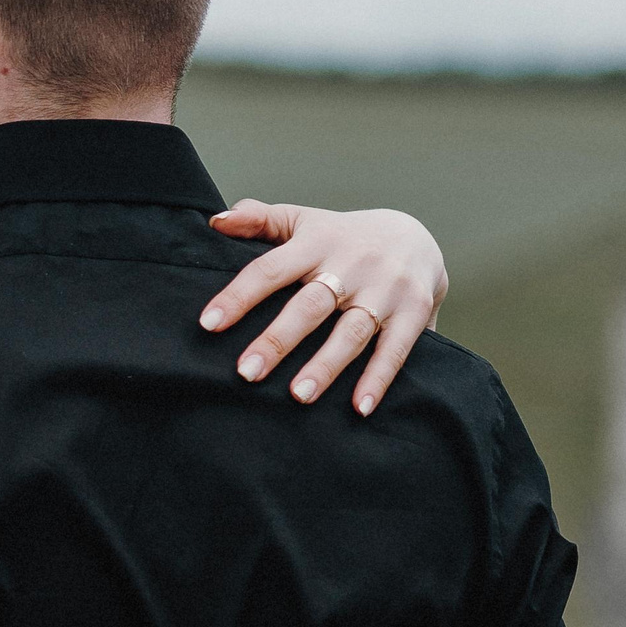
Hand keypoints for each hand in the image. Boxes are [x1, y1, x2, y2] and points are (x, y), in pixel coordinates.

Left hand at [201, 202, 448, 415]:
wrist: (417, 236)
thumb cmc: (342, 236)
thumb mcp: (303, 221)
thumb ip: (259, 219)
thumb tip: (215, 222)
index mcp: (317, 242)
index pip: (270, 269)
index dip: (239, 296)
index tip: (208, 324)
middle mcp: (352, 264)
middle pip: (310, 305)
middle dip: (278, 340)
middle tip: (246, 372)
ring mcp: (385, 289)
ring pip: (351, 331)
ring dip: (325, 365)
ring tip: (298, 395)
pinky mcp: (414, 311)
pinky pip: (395, 348)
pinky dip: (379, 378)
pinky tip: (360, 406)